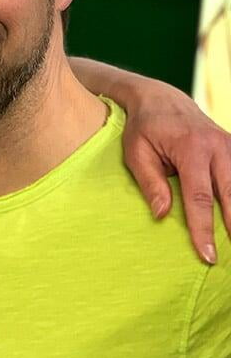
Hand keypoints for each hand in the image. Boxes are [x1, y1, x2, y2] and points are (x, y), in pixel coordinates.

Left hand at [122, 79, 230, 264]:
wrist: (160, 98)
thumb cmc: (144, 128)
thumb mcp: (136, 151)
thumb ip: (150, 182)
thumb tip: (162, 215)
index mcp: (191, 147)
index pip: (200, 197)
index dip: (204, 229)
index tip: (207, 256)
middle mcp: (217, 146)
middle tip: (227, 259)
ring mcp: (230, 146)